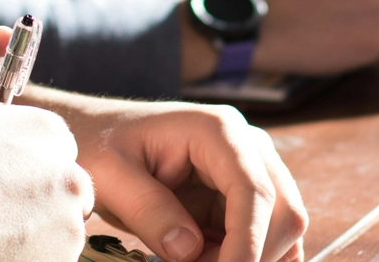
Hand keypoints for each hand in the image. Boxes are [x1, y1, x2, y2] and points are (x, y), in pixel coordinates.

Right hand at [0, 27, 94, 261]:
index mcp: (49, 135)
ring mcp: (67, 229)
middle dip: (28, 204)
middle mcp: (70, 179)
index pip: (52, 152)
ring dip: (25, 236)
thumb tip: (3, 31)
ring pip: (54, 233)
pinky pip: (46, 258)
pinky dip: (21, 258)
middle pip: (60, 194)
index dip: (17, 169)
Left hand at [21, 91, 305, 261]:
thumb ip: (149, 211)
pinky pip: (265, 237)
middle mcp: (248, 147)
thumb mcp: (109, 175)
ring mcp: (251, 171)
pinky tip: (206, 260)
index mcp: (218, 131)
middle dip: (250, 255)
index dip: (247, 241)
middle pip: (283, 213)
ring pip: (281, 230)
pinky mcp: (243, 197)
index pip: (255, 190)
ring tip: (191, 260)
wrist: (95, 135)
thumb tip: (188, 250)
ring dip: (247, 258)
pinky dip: (244, 257)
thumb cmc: (99, 144)